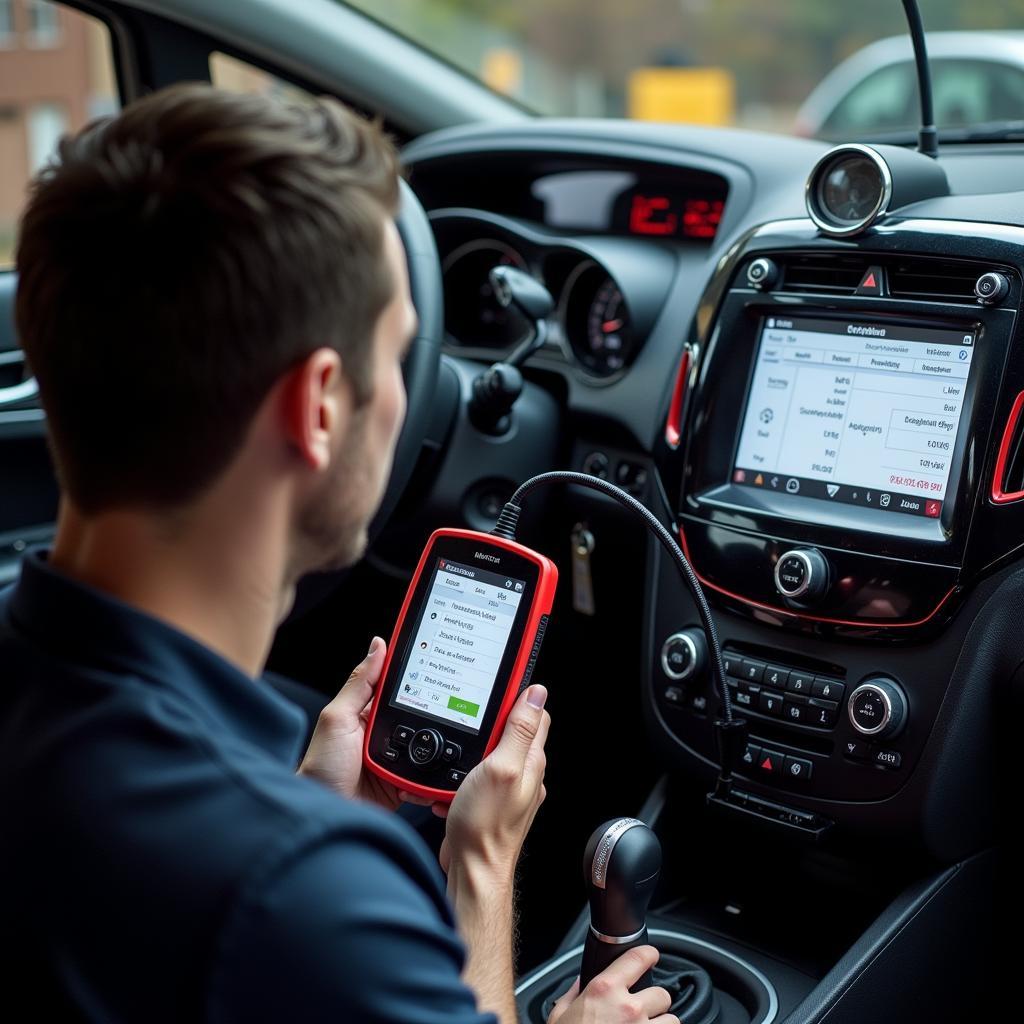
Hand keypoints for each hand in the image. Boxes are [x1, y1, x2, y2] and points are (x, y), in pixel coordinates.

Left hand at [298, 637, 432, 811]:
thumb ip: (359, 684)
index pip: (397, 687)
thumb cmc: (321, 768)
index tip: (439, 659)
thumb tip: (378, 646)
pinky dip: (430, 776)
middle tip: (447, 711)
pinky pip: (427, 775)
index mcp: (367, 713)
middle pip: (420, 715)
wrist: (326, 814)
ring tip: (429, 751)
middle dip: (433, 715)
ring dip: (432, 748)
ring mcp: (395, 759)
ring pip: (428, 745)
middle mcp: (383, 734)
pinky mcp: (403, 783)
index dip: (416, 675)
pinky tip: (424, 776)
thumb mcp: (338, 718)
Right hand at [439, 684, 549, 880]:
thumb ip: (519, 730)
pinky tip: (448, 782)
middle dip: (487, 724)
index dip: (519, 695)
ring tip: (455, 757)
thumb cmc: (486, 827)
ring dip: (469, 751)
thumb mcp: (501, 767)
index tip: (499, 684)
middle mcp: (522, 774)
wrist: (471, 871)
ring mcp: (505, 789)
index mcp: (530, 761)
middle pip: (509, 731)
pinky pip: (472, 776)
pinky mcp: (486, 802)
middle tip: (466, 722)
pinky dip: (458, 775)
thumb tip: (536, 693)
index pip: (535, 714)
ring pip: (488, 754)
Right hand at [547, 947, 677, 1023]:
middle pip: (661, 994)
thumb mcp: (559, 1015)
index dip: (649, 955)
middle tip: (639, 1011)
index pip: (638, 958)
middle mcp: (628, 1009)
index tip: (651, 956)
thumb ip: (573, 995)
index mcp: (604, 991)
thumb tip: (580, 985)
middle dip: (653, 1002)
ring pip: (672, 1020)